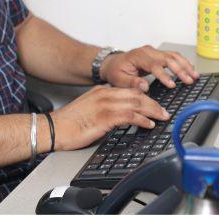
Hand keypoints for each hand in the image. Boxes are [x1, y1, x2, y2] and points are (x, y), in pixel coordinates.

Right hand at [50, 86, 169, 150]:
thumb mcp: (89, 108)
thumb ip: (104, 106)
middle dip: (153, 103)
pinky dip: (142, 120)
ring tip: (162, 117)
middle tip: (164, 111)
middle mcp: (105, 94)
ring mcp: (105, 105)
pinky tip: (149, 124)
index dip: (145, 97)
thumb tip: (119, 114)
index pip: (129, 90)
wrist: (53, 128)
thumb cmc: (69, 123)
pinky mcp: (104, 117)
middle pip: (136, 94)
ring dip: (152, 110)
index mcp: (101, 90)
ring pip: (136, 103)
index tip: (154, 104)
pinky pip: (129, 116)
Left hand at [100, 45, 198, 91]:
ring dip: (185, 65)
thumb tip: (145, 87)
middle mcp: (147, 51)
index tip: (172, 85)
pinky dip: (183, 62)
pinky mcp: (157, 54)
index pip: (154, 65)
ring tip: (194, 75)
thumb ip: (131, 83)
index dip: (164, 75)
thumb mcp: (119, 80)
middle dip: (180, 70)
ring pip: (173, 56)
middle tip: (189, 80)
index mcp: (138, 56)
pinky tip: (190, 68)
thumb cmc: (116, 71)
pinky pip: (172, 56)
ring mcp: (153, 51)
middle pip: (167, 58)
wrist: (113, 63)